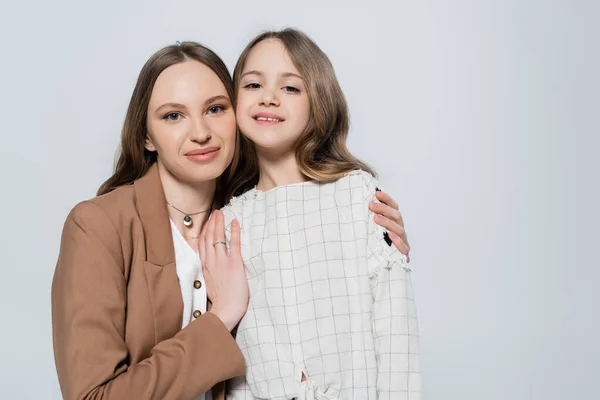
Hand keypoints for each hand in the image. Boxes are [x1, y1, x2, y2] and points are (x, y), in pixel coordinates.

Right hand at [198, 210, 248, 330]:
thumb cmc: (221, 303)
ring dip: (219, 223)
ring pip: (217, 237)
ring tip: (221, 213)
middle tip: (214, 213)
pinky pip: (233, 243)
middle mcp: (211, 262)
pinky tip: (235, 222)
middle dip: (210, 224)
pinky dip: (234, 231)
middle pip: (208, 238)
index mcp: (205, 268)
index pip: (202, 245)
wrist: (225, 311)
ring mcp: (222, 262)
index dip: (204, 233)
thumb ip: (210, 274)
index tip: (207, 224)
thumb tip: (213, 270)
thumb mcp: (210, 286)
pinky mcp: (234, 263)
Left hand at [369, 190, 410, 260]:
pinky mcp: (403, 254)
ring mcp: (403, 241)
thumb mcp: (371, 230)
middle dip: (384, 209)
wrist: (382, 265)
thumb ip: (369, 219)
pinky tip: (390, 235)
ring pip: (400, 229)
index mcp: (394, 222)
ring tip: (376, 218)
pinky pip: (403, 247)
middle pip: (396, 216)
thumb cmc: (375, 244)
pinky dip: (397, 241)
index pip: (393, 207)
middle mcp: (399, 229)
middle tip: (371, 205)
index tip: (376, 193)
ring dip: (388, 222)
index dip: (386, 199)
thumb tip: (357, 204)